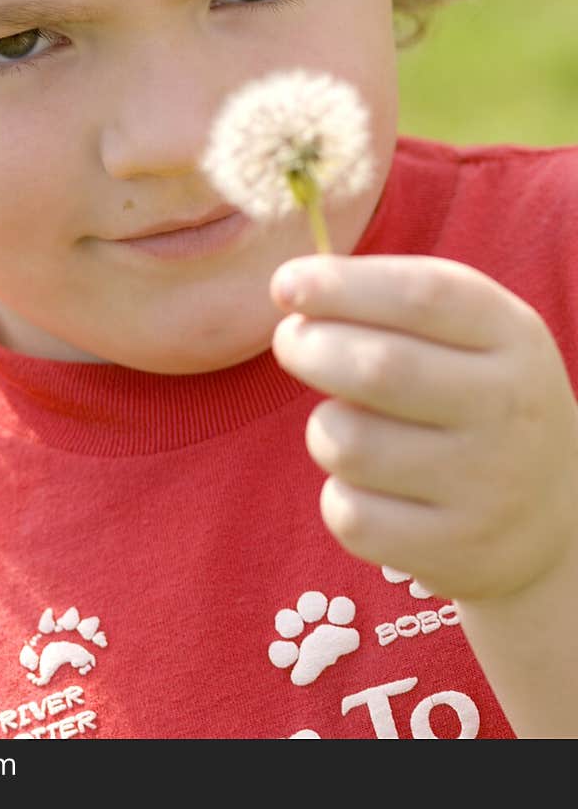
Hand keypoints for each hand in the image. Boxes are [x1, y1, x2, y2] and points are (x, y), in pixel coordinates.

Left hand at [269, 254, 577, 602]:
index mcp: (512, 336)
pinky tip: (371, 488)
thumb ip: (393, 301)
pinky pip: (350, 515)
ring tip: (349, 427)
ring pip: (348, 443)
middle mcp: (508, 408)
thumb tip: (291, 287)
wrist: (555, 520)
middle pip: (378, 369)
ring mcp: (486, 485)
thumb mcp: (471, 334)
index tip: (284, 285)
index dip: (341, 286)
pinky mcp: (454, 551)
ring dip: (324, 428)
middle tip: (292, 342)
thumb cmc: (477, 398)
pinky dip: (340, 495)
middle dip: (310, 348)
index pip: (421, 296)